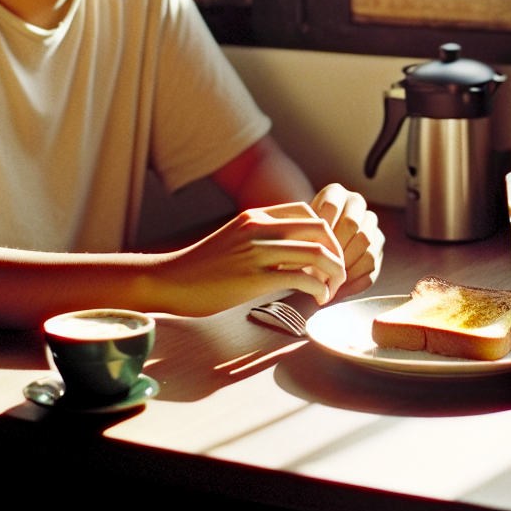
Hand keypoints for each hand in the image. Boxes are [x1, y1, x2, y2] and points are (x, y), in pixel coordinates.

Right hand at [159, 201, 346, 313]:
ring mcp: (256, 251)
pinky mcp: (253, 278)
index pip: (308, 211)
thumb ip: (263, 237)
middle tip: (340, 272)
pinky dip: (319, 288)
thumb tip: (295, 250)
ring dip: (334, 272)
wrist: (170, 280)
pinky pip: (300, 278)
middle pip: (319, 228)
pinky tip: (319, 298)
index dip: (327, 232)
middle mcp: (259, 228)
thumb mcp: (236, 238)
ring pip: (315, 252)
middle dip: (338, 251)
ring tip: (334, 287)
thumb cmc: (203, 266)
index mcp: (256, 216)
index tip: (330, 253)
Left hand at [310, 183, 384, 298]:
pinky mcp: (378, 244)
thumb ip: (301, 239)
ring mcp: (370, 223)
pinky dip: (355, 279)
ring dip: (346, 264)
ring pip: (366, 241)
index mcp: (335, 193)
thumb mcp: (296, 235)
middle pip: (351, 224)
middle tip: (319, 268)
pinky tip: (340, 289)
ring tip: (328, 279)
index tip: (308, 249)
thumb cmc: (299, 242)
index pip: (331, 207)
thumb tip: (309, 262)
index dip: (319, 231)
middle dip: (334, 249)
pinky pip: (372, 262)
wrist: (312, 249)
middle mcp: (355, 202)